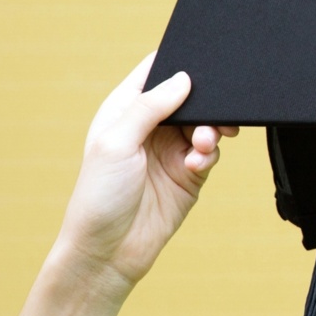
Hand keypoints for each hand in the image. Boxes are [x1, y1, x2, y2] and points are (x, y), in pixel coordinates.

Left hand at [51, 52, 238, 298]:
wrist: (109, 252)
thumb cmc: (100, 196)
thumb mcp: (117, 142)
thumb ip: (150, 107)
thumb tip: (183, 78)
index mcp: (125, 111)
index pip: (154, 74)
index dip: (177, 64)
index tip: (200, 63)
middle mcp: (149, 128)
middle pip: (188, 98)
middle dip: (205, 102)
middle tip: (215, 112)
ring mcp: (170, 151)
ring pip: (204, 125)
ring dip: (210, 131)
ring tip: (203, 145)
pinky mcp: (189, 175)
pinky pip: (210, 154)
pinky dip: (209, 156)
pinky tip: (196, 166)